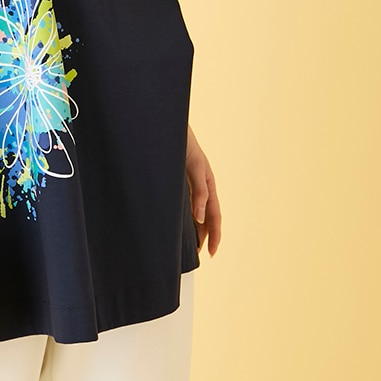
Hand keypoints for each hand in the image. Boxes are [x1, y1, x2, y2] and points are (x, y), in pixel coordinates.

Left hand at [186, 124, 221, 255]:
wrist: (166, 123)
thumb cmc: (182, 141)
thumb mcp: (194, 165)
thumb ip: (200, 190)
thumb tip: (201, 218)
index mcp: (208, 182)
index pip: (214, 215)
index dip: (214, 235)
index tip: (210, 253)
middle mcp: (201, 184)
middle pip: (206, 216)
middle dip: (204, 236)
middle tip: (197, 256)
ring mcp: (190, 182)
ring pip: (195, 211)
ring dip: (194, 228)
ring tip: (188, 246)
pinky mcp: (178, 179)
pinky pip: (184, 202)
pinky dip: (184, 216)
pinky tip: (177, 223)